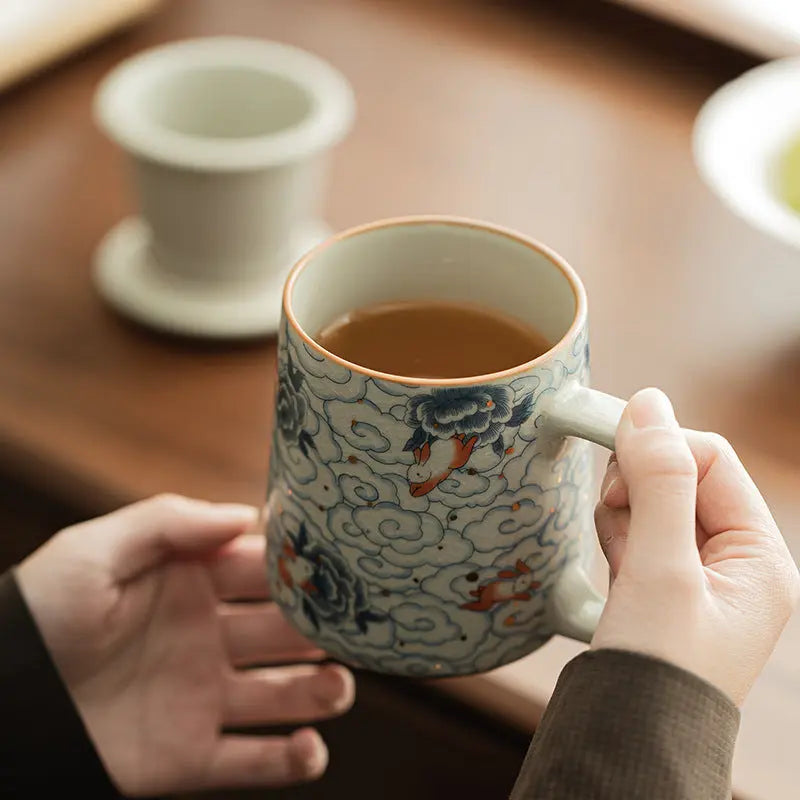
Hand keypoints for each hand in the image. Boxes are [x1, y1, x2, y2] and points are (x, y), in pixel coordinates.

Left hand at [16, 495, 354, 795]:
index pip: (263, 571)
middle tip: (356, 629)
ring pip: (283, 695)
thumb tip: (247, 515)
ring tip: (338, 688)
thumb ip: (169, 522)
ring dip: (320, 692)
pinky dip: (290, 762)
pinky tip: (309, 749)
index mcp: (192, 585)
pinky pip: (252, 762)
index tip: (344, 564)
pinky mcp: (190, 755)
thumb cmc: (39, 614)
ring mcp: (203, 697)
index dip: (303, 568)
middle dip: (323, 630)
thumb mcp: (95, 551)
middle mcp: (208, 638)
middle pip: (285, 632)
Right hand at [592, 388, 799, 704]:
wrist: (627, 741)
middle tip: (617, 517)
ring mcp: (697, 575)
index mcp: (759, 557)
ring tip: (621, 561)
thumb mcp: (661, 568)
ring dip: (624, 515)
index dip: (660, 449)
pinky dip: (618, 538)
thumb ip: (659, 481)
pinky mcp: (664, 586)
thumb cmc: (657, 667)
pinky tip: (615, 569)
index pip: (711, 460)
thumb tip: (649, 403)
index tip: (609, 452)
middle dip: (639, 487)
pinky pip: (638, 533)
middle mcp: (735, 562)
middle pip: (681, 477)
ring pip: (653, 502)